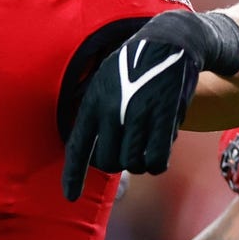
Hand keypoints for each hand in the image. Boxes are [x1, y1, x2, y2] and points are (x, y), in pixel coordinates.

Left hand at [61, 10, 238, 200]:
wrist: (168, 42)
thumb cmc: (132, 66)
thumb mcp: (102, 82)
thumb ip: (95, 114)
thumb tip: (91, 150)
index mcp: (92, 102)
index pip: (78, 146)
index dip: (73, 175)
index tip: (70, 197)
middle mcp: (112, 111)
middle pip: (109, 162)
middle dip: (117, 163)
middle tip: (126, 150)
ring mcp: (138, 116)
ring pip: (133, 164)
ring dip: (139, 162)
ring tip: (144, 144)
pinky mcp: (164, 119)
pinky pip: (157, 161)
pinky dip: (157, 162)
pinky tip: (158, 148)